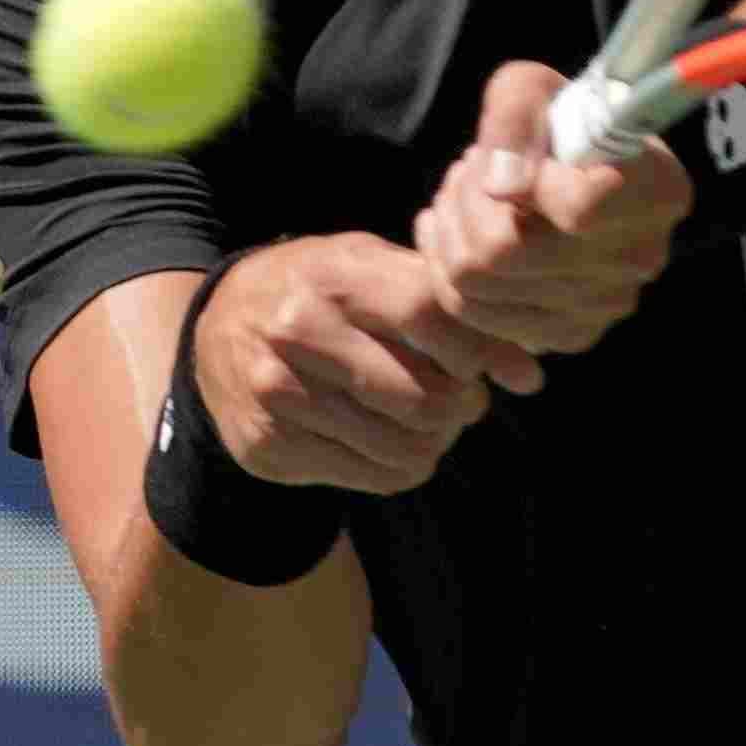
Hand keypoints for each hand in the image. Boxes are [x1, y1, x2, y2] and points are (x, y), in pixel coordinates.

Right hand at [189, 234, 546, 496]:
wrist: (217, 327)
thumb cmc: (322, 291)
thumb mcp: (375, 269)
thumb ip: (450, 307)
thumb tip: (529, 372)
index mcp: (336, 275)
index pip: (432, 316)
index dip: (479, 350)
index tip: (500, 366)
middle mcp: (298, 331)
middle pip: (422, 396)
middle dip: (462, 407)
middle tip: (465, 402)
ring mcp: (276, 392)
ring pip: (401, 446)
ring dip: (436, 443)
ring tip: (434, 424)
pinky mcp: (268, 444)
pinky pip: (370, 476)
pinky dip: (401, 467)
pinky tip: (396, 444)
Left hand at [413, 61, 694, 356]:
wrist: (579, 168)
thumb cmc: (559, 121)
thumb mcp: (533, 87)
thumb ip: (515, 115)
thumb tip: (503, 187)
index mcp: (656, 191)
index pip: (579, 207)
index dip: (528, 182)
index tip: (525, 157)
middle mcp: (642, 257)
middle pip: (505, 252)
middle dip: (466, 201)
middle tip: (470, 169)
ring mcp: (606, 305)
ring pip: (478, 285)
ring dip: (452, 232)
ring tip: (468, 197)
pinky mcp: (568, 334)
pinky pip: (475, 315)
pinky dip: (451, 272)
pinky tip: (462, 235)